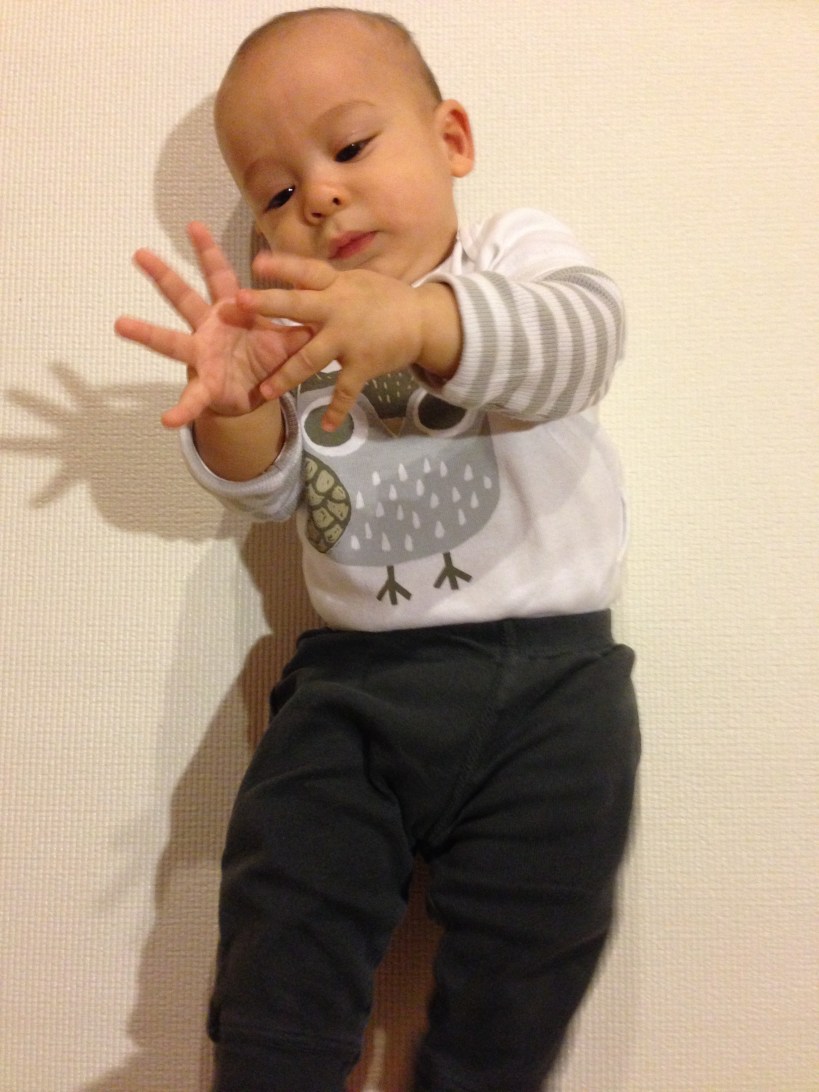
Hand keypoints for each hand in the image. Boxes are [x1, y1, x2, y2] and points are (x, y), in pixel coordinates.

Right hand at [115, 222, 311, 427]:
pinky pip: (193, 398)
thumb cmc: (268, 359)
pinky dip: (182, 409)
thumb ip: (300, 326)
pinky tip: (167, 419)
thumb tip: (321, 306)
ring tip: (120, 323)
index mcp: (232, 312)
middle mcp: (209, 328)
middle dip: (164, 276)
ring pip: (171, 341)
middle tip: (139, 253)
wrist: (259, 394)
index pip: (220, 276)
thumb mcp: (288, 341)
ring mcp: (202, 356)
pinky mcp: (206, 386)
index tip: (193, 226)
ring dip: (147, 333)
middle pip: (184, 298)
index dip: (209, 253)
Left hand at [237, 251, 459, 432]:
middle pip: (298, 306)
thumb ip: (327, 285)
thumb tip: (297, 277)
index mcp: (336, 286)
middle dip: (268, 305)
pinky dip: (337, 410)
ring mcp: (349, 341)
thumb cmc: (386, 298)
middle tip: (238, 302)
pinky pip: (346, 391)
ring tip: (263, 392)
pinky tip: (326, 427)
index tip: (256, 263)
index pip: (306, 272)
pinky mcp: (362, 366)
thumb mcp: (356, 282)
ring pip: (310, 359)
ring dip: (286, 376)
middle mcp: (339, 311)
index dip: (282, 266)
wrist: (422, 321)